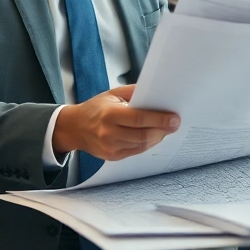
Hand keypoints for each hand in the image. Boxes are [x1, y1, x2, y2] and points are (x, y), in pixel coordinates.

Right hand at [52, 85, 180, 160]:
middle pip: (143, 135)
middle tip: (175, 124)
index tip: (174, 118)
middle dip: (162, 130)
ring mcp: (110, 148)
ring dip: (157, 137)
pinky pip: (136, 151)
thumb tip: (157, 93)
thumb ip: (134, 92)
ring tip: (166, 129)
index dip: (159, 119)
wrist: (75, 128)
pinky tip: (154, 136)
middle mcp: (109, 133)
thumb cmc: (96, 108)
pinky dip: (148, 143)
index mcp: (109, 114)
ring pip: (142, 145)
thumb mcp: (112, 94)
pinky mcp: (112, 157)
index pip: (139, 118)